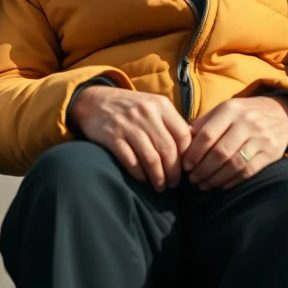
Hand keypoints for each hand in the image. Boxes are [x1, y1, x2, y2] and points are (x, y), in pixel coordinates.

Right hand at [68, 86, 191, 190]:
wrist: (95, 101)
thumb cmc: (130, 108)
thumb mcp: (152, 106)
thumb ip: (170, 122)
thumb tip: (192, 146)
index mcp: (161, 105)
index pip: (183, 135)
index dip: (187, 156)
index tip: (186, 169)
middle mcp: (146, 113)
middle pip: (168, 150)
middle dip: (174, 172)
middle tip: (174, 184)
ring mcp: (129, 124)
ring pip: (152, 159)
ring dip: (158, 178)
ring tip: (160, 187)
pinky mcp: (113, 136)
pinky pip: (132, 162)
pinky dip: (140, 175)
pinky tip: (143, 180)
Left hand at [182, 95, 287, 190]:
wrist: (281, 113)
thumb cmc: (244, 114)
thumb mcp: (225, 110)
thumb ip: (204, 123)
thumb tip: (182, 140)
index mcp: (231, 109)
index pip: (208, 134)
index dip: (194, 153)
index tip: (185, 165)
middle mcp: (247, 122)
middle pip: (220, 152)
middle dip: (202, 169)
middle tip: (192, 179)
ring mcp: (260, 138)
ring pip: (234, 164)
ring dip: (215, 178)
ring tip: (203, 185)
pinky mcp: (271, 153)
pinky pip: (248, 171)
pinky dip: (232, 181)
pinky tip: (221, 185)